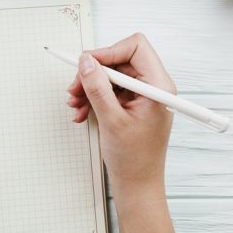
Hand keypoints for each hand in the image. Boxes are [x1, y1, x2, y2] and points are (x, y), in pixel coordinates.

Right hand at [67, 33, 175, 196]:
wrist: (137, 185)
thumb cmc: (134, 159)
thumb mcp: (111, 120)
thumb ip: (97, 88)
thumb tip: (86, 62)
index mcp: (158, 86)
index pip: (135, 47)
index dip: (108, 52)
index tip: (86, 63)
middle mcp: (153, 86)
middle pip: (120, 60)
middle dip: (94, 73)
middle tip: (74, 88)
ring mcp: (143, 95)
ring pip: (111, 76)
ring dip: (90, 87)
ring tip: (75, 104)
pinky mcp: (133, 104)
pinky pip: (110, 90)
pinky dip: (94, 98)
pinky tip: (82, 112)